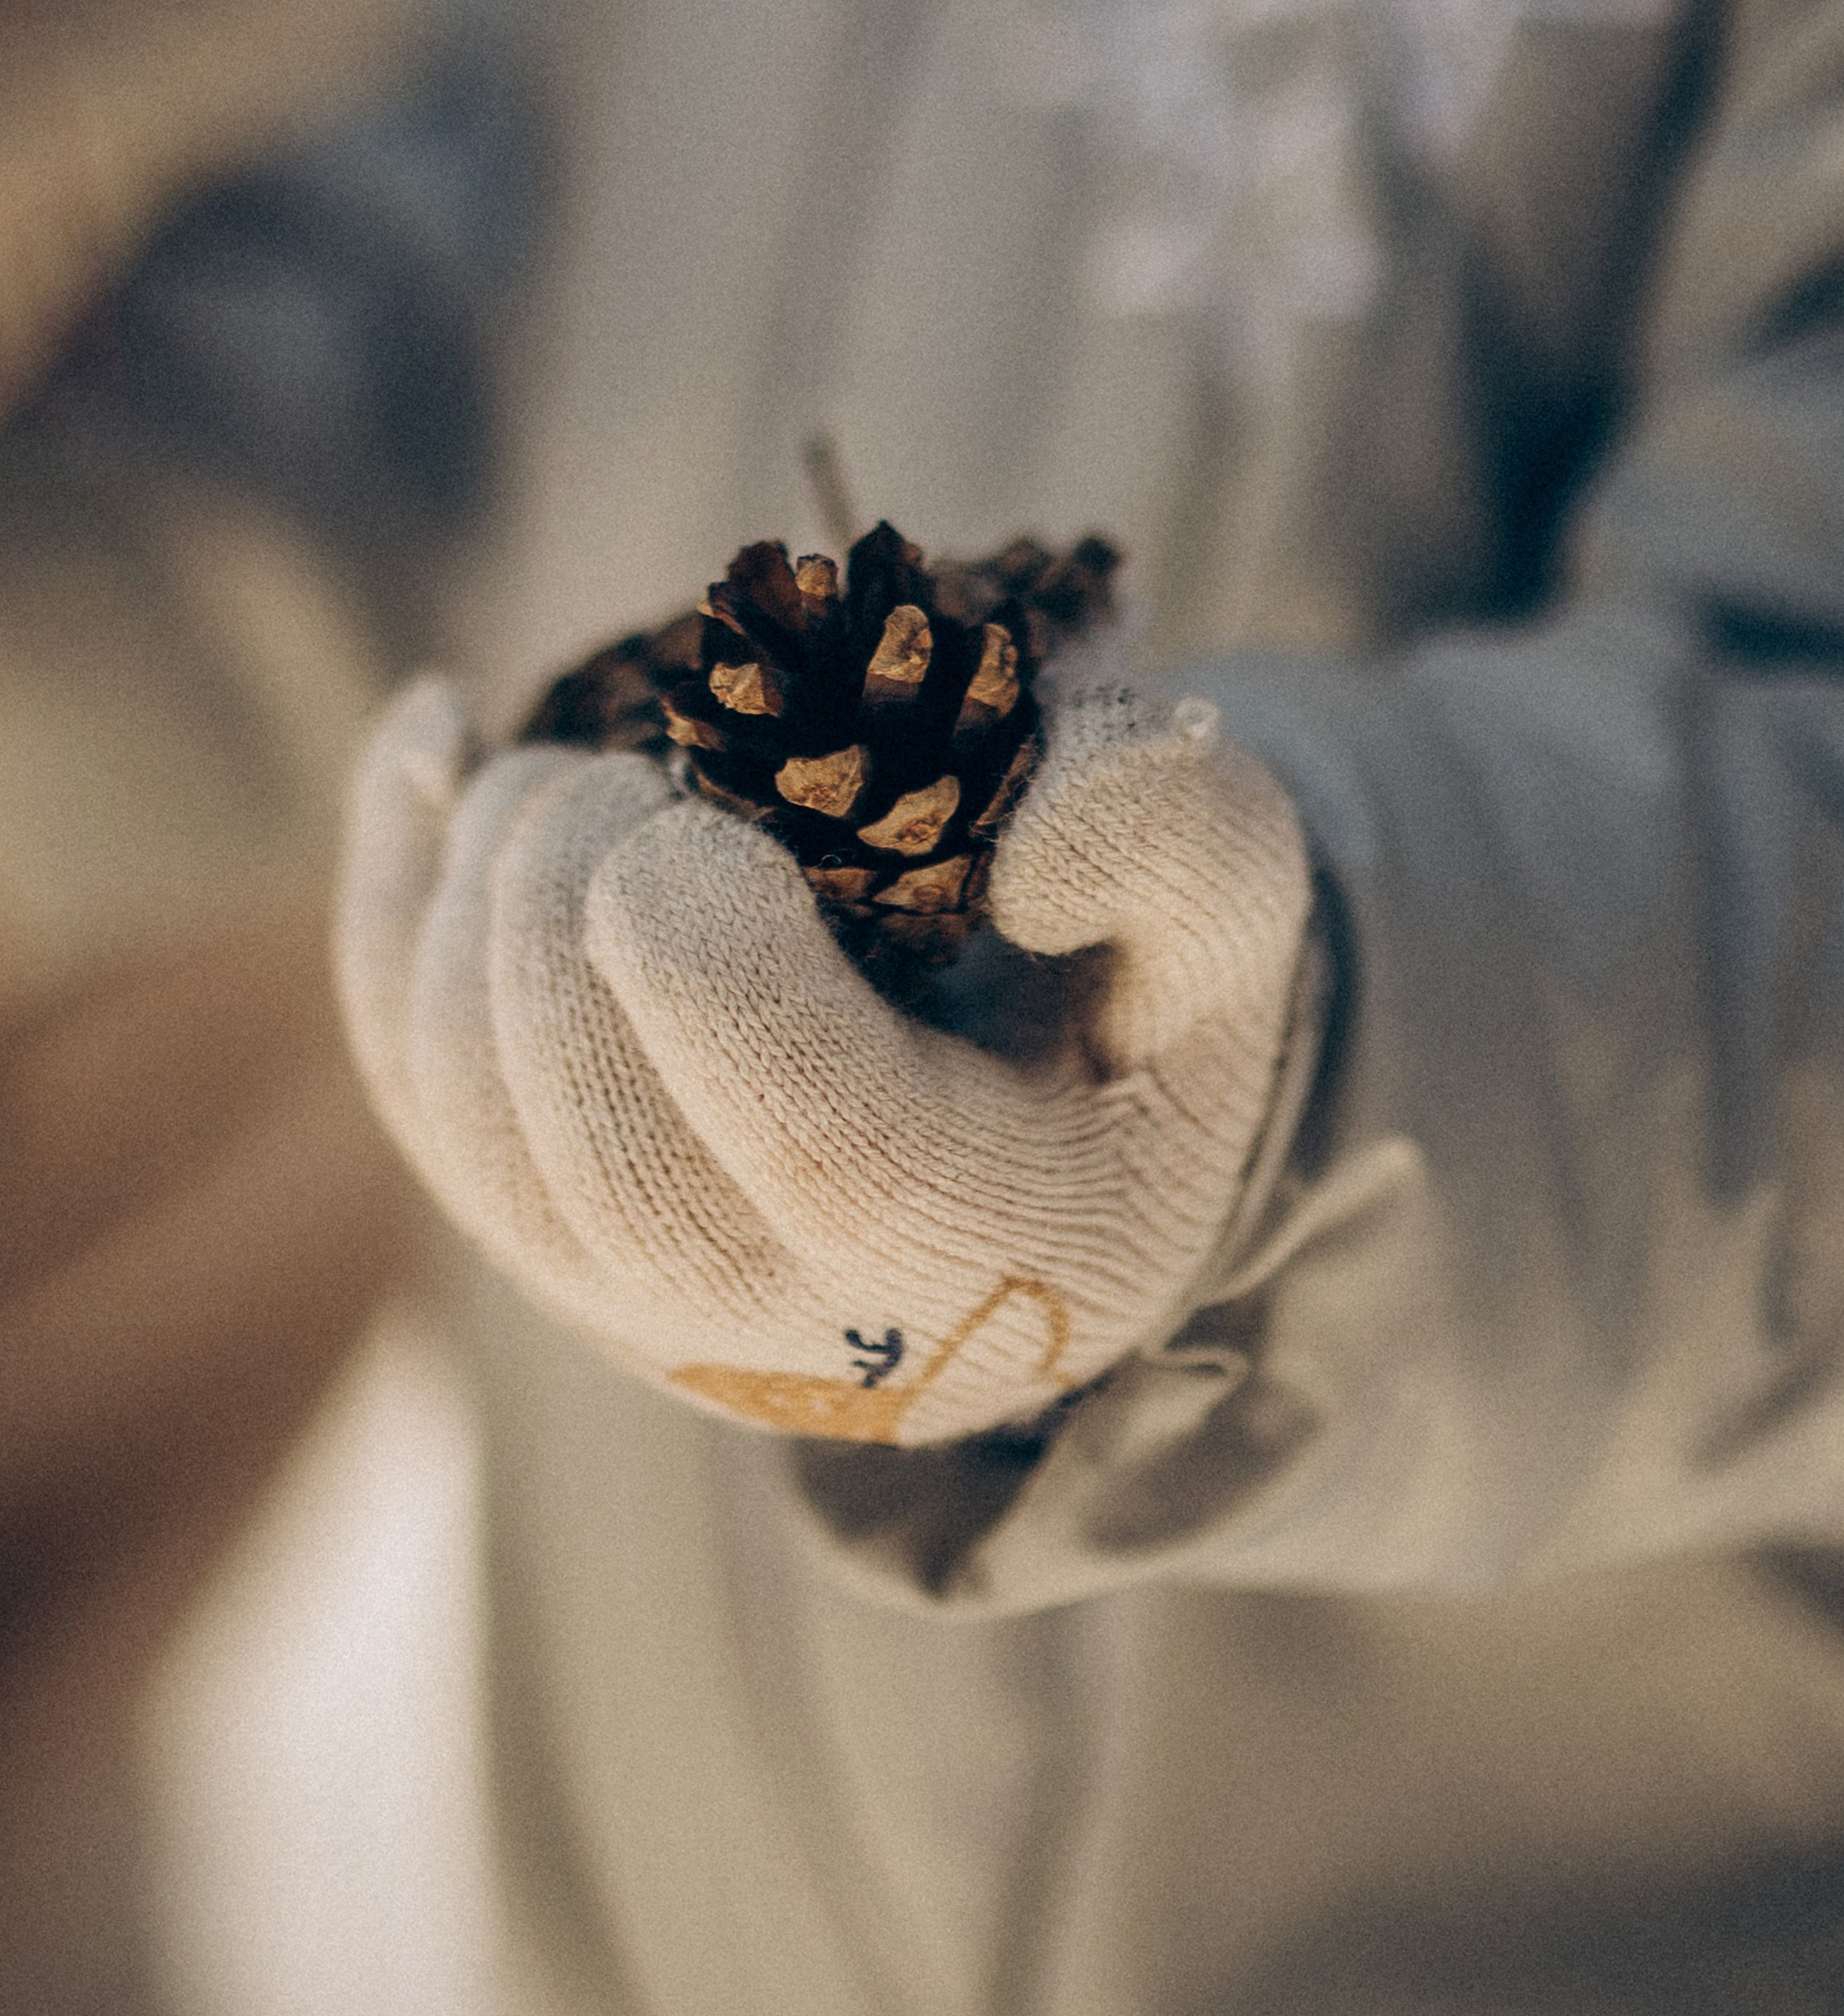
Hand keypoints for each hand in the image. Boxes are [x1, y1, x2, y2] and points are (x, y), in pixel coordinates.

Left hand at [338, 677, 1311, 1444]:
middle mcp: (797, 1326)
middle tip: (633, 773)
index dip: (715, 946)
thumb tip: (1021, 849)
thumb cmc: (1142, 997)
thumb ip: (1173, 840)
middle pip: (593, 1141)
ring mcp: (640, 1302)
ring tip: (566, 769)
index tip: (721, 804)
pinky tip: (431, 737)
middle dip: (565, 902)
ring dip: (475, 890)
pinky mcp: (539, 1229)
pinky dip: (386, 892)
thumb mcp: (1236, 899)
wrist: (1056, 1129)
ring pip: (466, 1111)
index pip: (812, 1139)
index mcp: (993, 1245)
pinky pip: (404, 1077)